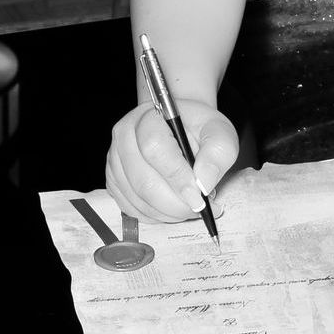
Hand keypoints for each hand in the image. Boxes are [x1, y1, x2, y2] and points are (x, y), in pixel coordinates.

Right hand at [105, 98, 239, 224]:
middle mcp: (124, 136)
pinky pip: (132, 209)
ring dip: (168, 213)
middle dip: (175, 204)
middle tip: (199, 208)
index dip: (178, 177)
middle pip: (143, 181)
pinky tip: (173, 208)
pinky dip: (156, 216)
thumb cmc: (198, 129)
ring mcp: (115, 160)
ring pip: (138, 199)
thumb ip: (217, 154)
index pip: (154, 149)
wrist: (180, 128)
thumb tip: (204, 184)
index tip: (199, 197)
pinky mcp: (114, 181)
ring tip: (190, 206)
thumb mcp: (218, 132)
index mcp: (147, 117)